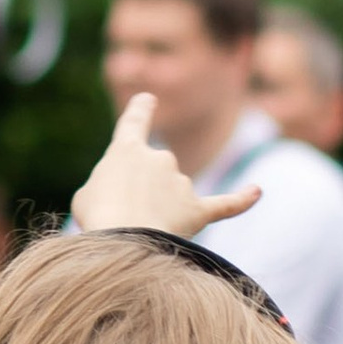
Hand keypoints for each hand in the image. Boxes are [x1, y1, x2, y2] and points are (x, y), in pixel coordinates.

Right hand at [69, 94, 263, 240]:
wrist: (123, 243)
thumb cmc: (97, 219)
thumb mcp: (85, 198)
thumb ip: (106, 188)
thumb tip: (129, 199)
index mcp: (127, 149)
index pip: (135, 121)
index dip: (140, 110)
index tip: (147, 99)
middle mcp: (160, 157)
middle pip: (154, 172)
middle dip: (142, 196)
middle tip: (121, 219)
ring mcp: (181, 183)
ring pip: (172, 197)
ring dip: (157, 216)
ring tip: (138, 234)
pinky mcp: (197, 210)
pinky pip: (224, 204)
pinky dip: (241, 200)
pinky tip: (256, 192)